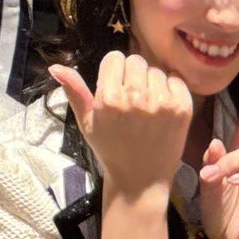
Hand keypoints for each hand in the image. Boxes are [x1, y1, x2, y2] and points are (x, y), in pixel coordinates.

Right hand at [50, 51, 192, 201]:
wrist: (140, 181)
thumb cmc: (110, 150)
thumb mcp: (86, 123)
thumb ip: (74, 92)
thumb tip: (55, 67)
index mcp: (109, 98)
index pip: (114, 58)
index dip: (114, 71)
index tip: (115, 87)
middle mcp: (135, 97)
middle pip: (135, 60)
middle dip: (132, 75)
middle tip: (132, 99)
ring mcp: (161, 102)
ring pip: (155, 70)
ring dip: (151, 83)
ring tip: (147, 107)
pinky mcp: (182, 107)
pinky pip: (176, 80)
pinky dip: (171, 89)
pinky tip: (162, 109)